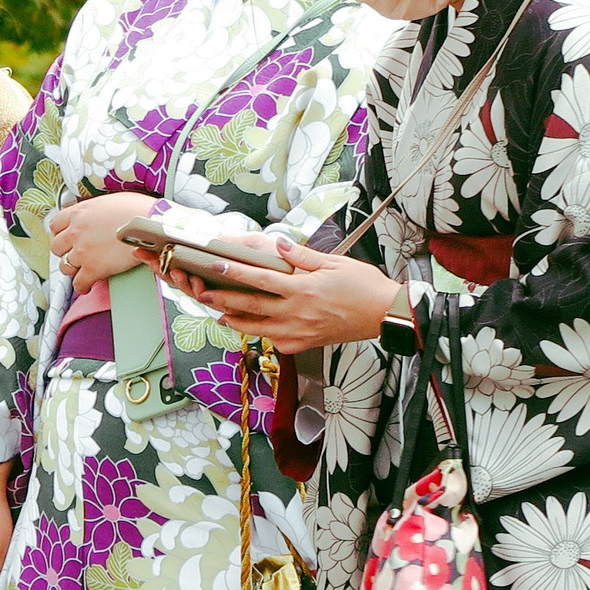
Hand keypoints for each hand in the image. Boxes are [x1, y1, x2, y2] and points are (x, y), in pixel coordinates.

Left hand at [48, 191, 159, 286]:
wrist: (151, 223)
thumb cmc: (137, 209)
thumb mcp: (109, 201)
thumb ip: (93, 210)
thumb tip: (94, 217)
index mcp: (79, 212)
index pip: (55, 224)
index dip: (60, 233)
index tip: (66, 238)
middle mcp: (76, 231)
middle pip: (56, 247)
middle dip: (65, 251)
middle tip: (75, 254)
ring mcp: (83, 251)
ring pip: (64, 266)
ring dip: (73, 268)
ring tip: (82, 269)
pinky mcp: (94, 268)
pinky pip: (79, 283)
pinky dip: (82, 286)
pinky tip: (88, 285)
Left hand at [165, 239, 397, 354]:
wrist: (385, 315)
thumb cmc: (364, 286)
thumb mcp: (334, 263)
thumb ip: (302, 256)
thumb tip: (278, 244)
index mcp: (302, 289)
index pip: (259, 280)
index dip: (234, 271)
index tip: (215, 264)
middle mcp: (297, 313)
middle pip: (252, 307)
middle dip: (224, 300)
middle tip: (204, 294)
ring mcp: (301, 332)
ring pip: (260, 329)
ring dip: (237, 322)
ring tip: (220, 315)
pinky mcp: (307, 344)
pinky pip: (278, 342)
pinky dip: (263, 336)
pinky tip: (254, 330)